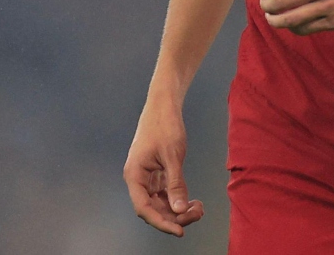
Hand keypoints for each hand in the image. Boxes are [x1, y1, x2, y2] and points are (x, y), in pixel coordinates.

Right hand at [123, 101, 205, 236]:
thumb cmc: (165, 125)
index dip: (162, 222)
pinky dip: (177, 198)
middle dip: (175, 215)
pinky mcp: (155, 173)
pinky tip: (192, 200)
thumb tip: (179, 209)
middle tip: (198, 213)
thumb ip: (175, 184)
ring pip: (160, 202)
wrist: (164, 104)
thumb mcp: (173, 156)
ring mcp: (146, 176)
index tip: (180, 230)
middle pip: (153, 208)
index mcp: (134, 175)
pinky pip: (164, 193)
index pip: (144, 208)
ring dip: (177, 208)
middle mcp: (137, 179)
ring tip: (199, 207)